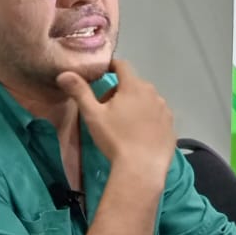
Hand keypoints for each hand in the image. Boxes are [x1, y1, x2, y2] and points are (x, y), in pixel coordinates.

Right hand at [58, 58, 174, 184]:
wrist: (141, 169)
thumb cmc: (115, 139)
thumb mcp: (93, 115)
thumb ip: (80, 92)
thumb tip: (64, 74)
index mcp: (134, 86)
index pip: (123, 65)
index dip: (111, 66)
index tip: (103, 74)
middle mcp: (153, 93)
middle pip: (134, 84)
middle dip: (121, 91)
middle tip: (108, 109)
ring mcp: (165, 110)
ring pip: (147, 100)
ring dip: (136, 105)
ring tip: (125, 125)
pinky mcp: (171, 127)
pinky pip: (157, 116)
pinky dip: (149, 120)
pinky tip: (140, 136)